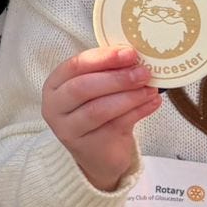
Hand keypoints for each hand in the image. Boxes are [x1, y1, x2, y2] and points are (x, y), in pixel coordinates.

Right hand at [41, 45, 159, 190]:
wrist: (99, 153)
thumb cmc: (96, 111)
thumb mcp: (96, 88)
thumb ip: (108, 71)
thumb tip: (135, 57)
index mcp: (54, 85)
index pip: (75, 66)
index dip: (103, 58)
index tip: (129, 53)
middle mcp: (55, 107)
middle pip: (82, 88)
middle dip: (116, 78)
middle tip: (142, 72)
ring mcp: (68, 130)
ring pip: (98, 109)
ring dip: (128, 97)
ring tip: (150, 89)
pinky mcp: (88, 147)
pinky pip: (115, 126)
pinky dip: (138, 112)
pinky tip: (152, 103)